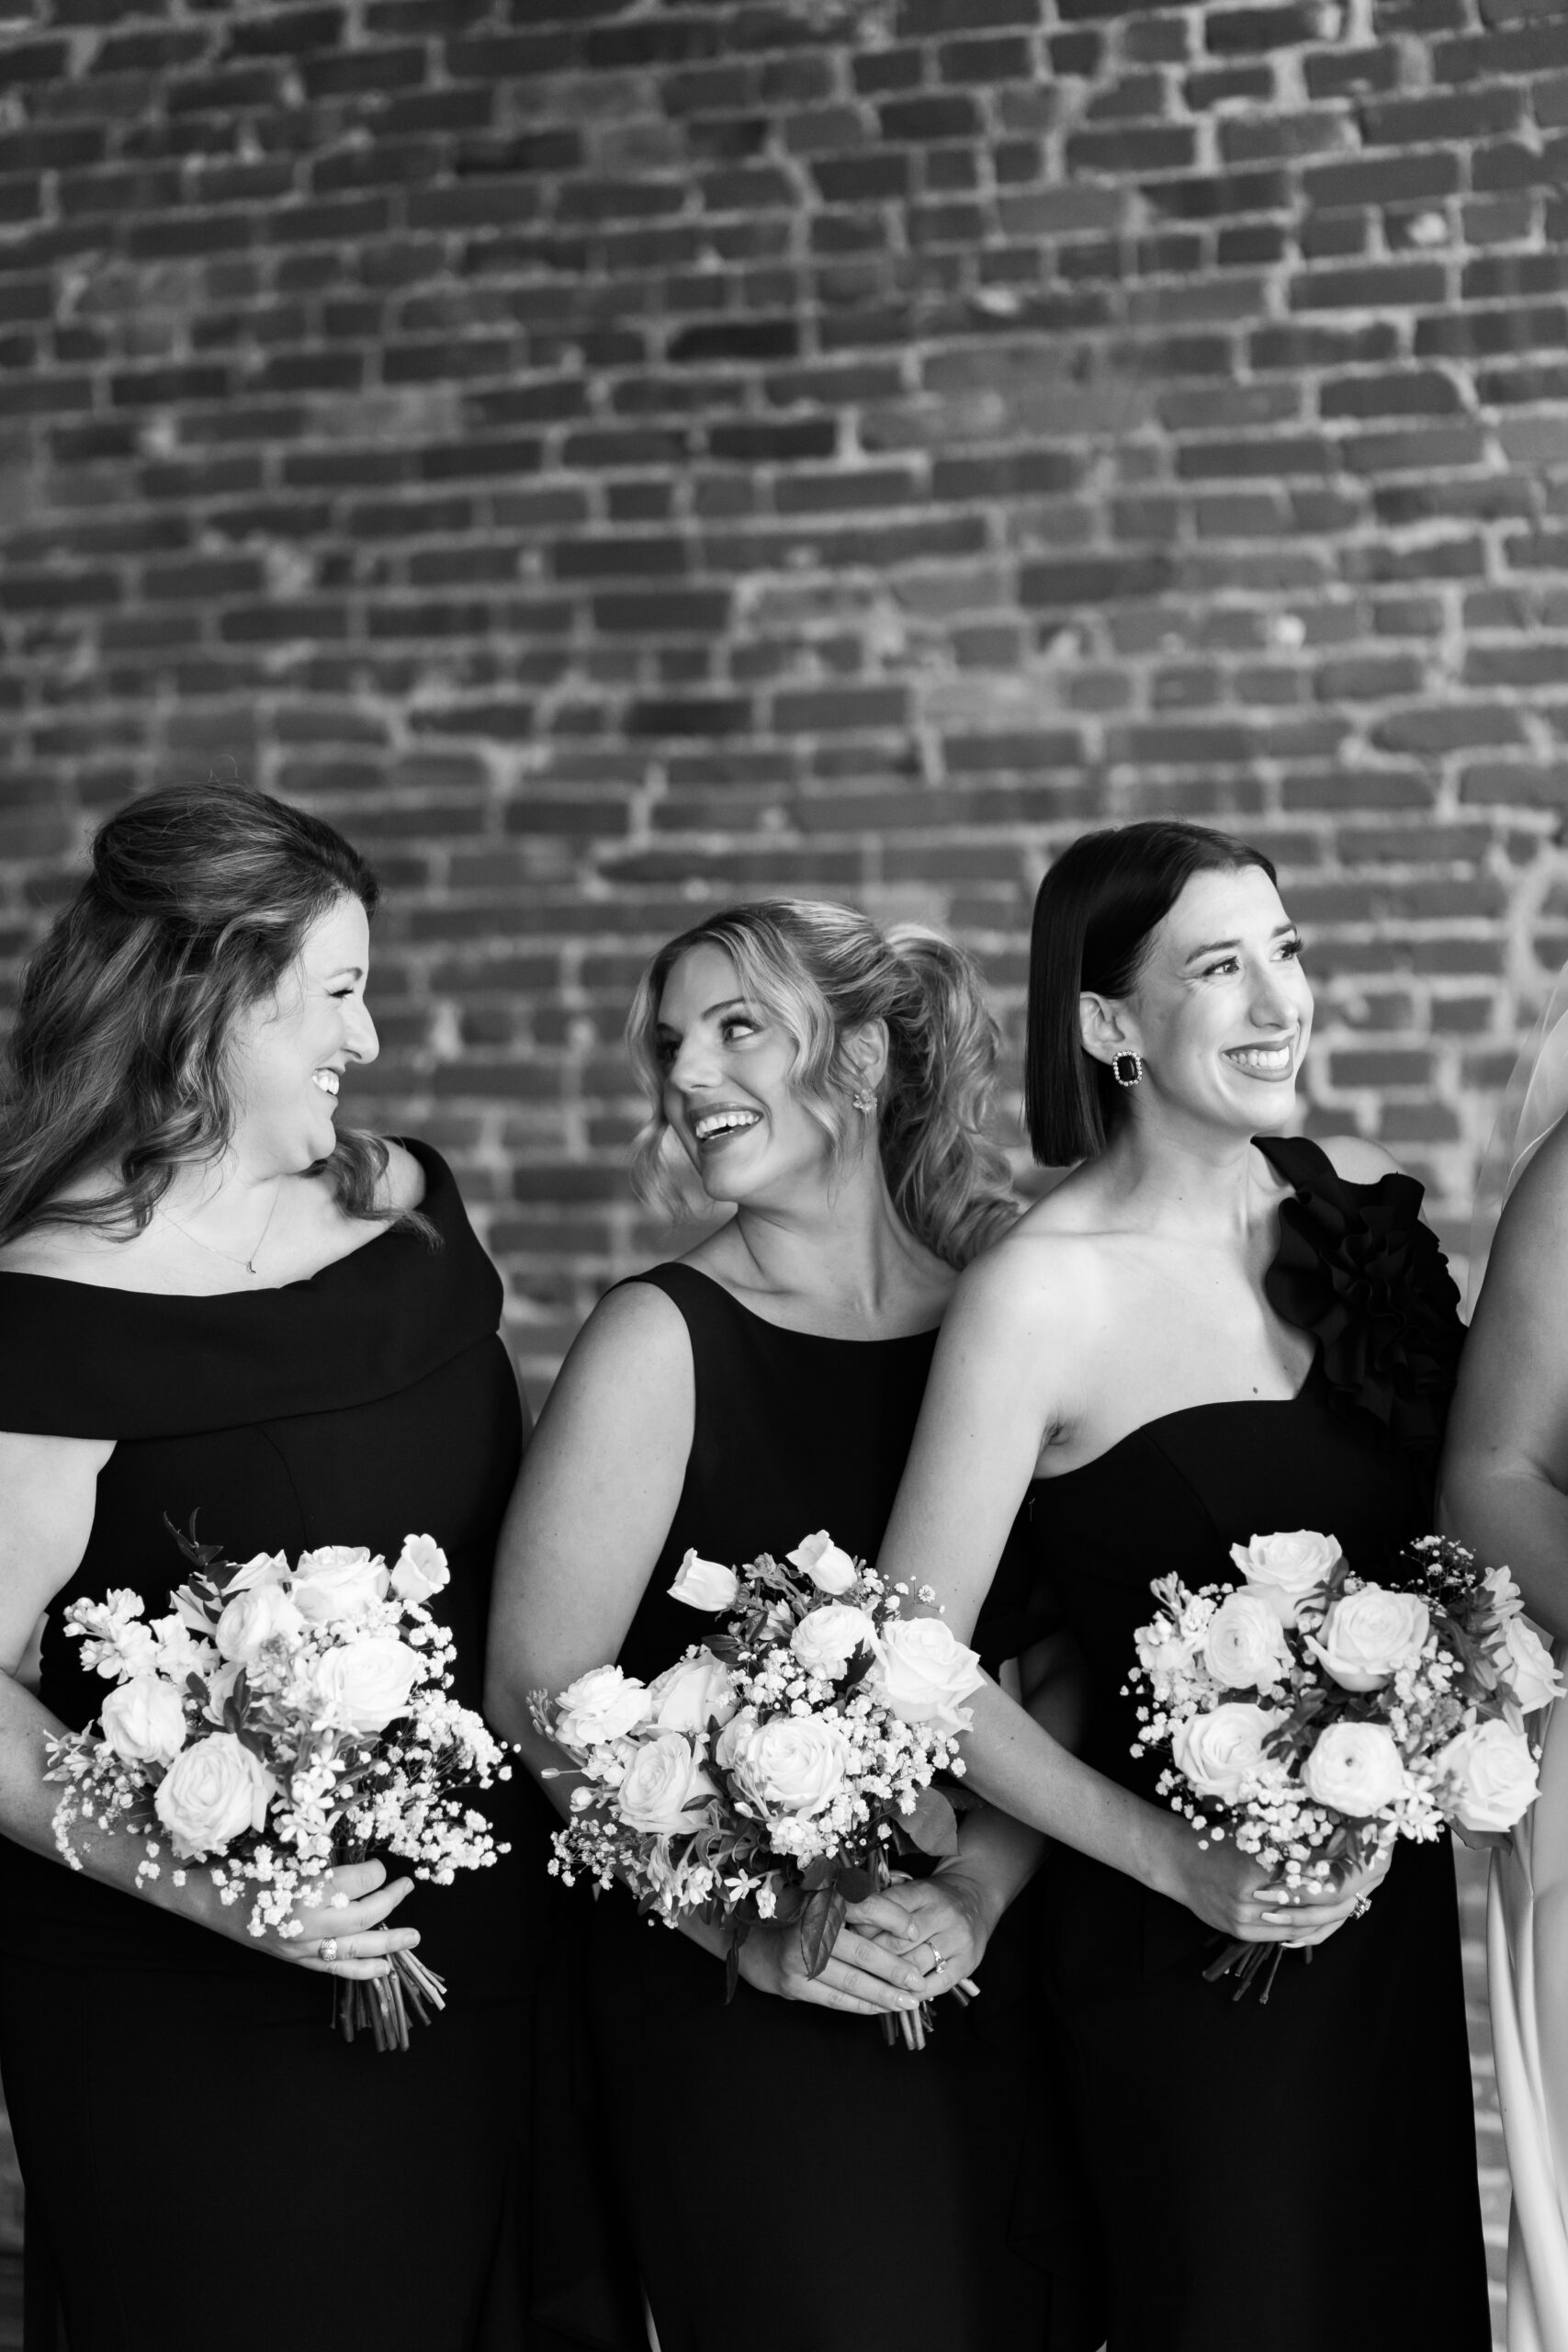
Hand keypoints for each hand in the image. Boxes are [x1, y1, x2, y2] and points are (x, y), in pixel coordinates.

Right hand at [254, 1860, 420, 1981]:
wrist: (213, 1901)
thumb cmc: (249, 1869)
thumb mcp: (289, 1854)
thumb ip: (326, 1861)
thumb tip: (361, 1863)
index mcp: (307, 1889)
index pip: (359, 1883)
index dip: (376, 1872)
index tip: (379, 1866)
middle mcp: (309, 1923)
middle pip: (363, 1917)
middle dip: (392, 1901)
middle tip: (408, 1887)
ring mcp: (303, 1947)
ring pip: (356, 1948)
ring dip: (389, 1942)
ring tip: (413, 1937)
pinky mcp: (297, 1961)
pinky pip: (336, 1970)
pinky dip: (363, 1969)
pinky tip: (386, 1968)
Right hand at [736, 1912, 929, 2017]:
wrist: (756, 1943)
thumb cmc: (801, 1920)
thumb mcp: (825, 1902)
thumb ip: (858, 1908)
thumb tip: (906, 1926)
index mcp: (821, 1899)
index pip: (865, 1906)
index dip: (894, 1919)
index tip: (916, 1934)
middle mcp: (809, 1927)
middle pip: (861, 1950)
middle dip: (895, 1969)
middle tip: (917, 1981)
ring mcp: (799, 1959)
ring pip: (851, 1981)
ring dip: (883, 1994)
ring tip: (908, 2002)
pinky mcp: (794, 1985)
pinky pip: (836, 1999)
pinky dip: (862, 2005)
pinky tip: (882, 2007)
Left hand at [843, 1867, 994, 2000]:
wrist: (976, 1897)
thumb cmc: (933, 1898)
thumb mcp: (911, 1890)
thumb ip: (884, 1905)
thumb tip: (848, 1924)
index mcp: (924, 1892)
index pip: (887, 1913)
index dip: (863, 1928)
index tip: (848, 1939)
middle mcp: (943, 1914)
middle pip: (897, 1943)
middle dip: (872, 1956)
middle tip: (854, 1965)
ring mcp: (957, 1939)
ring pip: (913, 1966)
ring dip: (889, 1978)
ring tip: (870, 1984)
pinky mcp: (967, 1962)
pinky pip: (936, 1984)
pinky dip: (914, 1993)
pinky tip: (898, 1996)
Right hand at [1160, 1822, 1390, 1945]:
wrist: (1178, 1863)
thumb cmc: (1218, 1837)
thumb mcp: (1254, 1827)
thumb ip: (1289, 1833)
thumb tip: (1334, 1826)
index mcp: (1256, 1868)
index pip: (1312, 1877)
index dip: (1342, 1873)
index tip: (1367, 1861)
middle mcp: (1251, 1900)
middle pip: (1312, 1905)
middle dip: (1344, 1895)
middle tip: (1370, 1882)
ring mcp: (1246, 1920)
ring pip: (1302, 1925)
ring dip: (1332, 1915)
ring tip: (1356, 1900)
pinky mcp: (1242, 1933)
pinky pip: (1285, 1936)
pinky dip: (1309, 1927)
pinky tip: (1327, 1918)